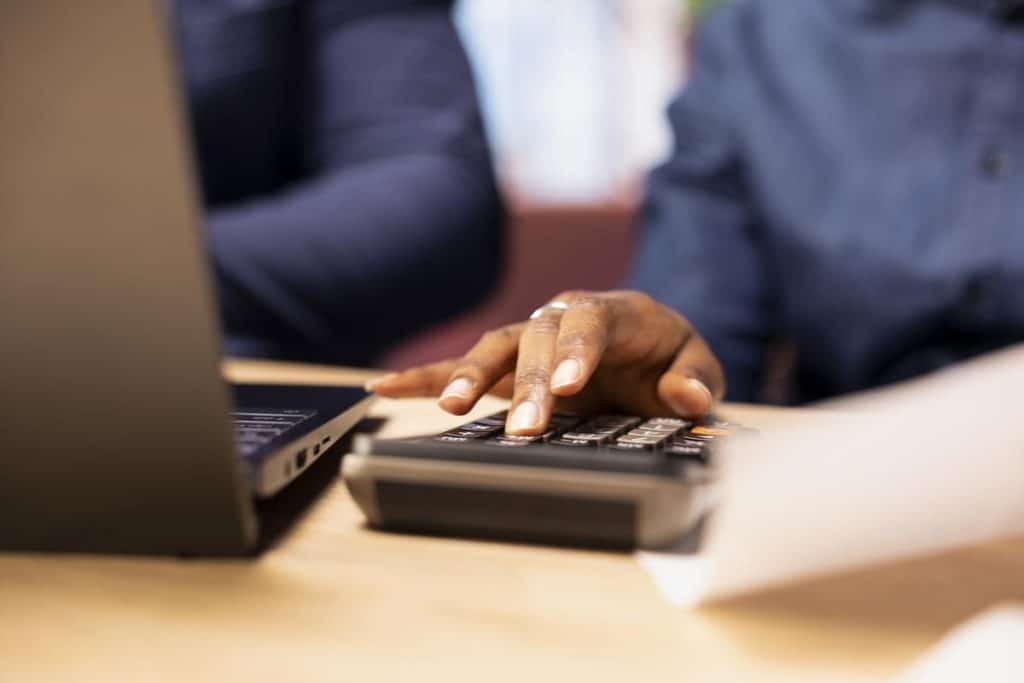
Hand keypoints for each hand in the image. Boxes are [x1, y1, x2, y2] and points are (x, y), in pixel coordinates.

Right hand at [367, 290, 725, 435]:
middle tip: (528, 427)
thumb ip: (698, 379)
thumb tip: (686, 398)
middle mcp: (566, 317)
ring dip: (473, 376)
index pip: (591, 320)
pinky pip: (461, 366)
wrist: (650, 356)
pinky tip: (383, 386)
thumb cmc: (671, 361)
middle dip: (530, 381)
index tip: (569, 387)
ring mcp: (532, 339)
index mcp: (616, 312)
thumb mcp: (698, 367)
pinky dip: (425, 377)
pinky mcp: (507, 366)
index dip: (578, 349)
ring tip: (452, 408)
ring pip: (496, 347)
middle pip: (539, 337)